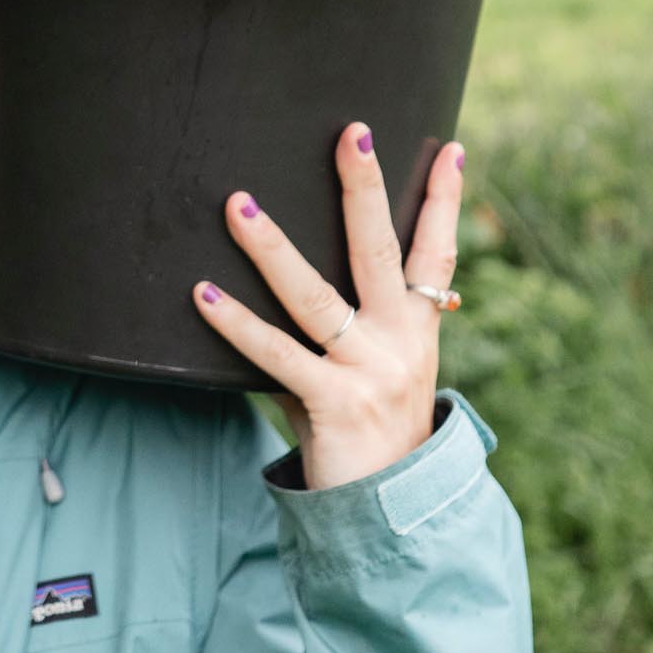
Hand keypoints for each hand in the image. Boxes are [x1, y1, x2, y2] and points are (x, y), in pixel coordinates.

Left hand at [191, 123, 464, 489]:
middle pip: (383, 253)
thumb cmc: (372, 435)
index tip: (450, 148)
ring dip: (273, 247)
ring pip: (315, 297)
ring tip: (237, 204)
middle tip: (353, 132)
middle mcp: (400, 344)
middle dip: (366, 189)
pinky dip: (236, 324)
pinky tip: (202, 293)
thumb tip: (300, 274)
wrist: (389, 520)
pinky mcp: (331, 404)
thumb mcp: (378, 373)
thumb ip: (352, 327)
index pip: (437, 255)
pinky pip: (276, 356)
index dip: (445, 203)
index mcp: (417, 331)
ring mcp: (368, 373)